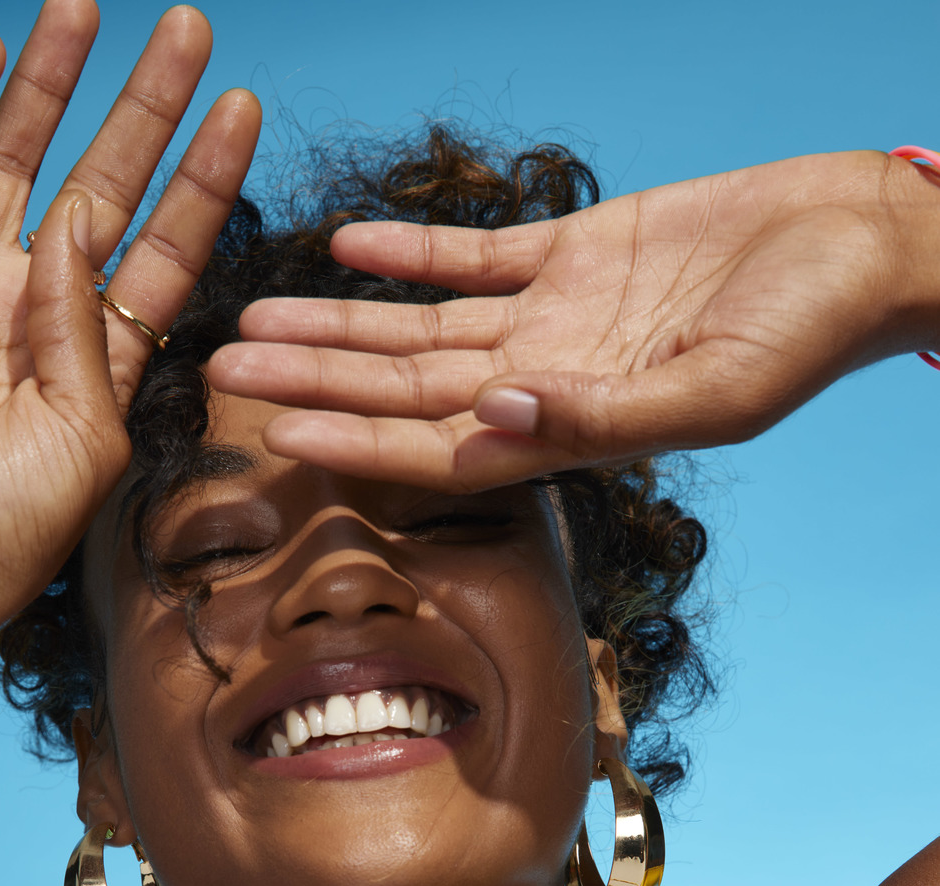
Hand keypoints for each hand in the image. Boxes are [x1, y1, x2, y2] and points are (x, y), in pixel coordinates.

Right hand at [0, 0, 259, 655]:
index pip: (166, 248)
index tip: (241, 106)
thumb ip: (90, 331)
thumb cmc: (1, 534)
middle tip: (188, 28)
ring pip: (12, 164)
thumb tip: (83, 221)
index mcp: (102, 362)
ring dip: (51, 88)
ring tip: (88, 10)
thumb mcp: (85, 440)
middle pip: (104, 187)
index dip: (203, 178)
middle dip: (145, 109)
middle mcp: (37, 316)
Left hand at [210, 151, 939, 487]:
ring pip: (419, 325)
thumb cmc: (810, 332)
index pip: (438, 451)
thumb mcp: (716, 387)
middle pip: (403, 390)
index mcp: (573, 428)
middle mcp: (545, 380)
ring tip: (252, 314)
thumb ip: (603, 416)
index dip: (355, 446)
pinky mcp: (573, 251)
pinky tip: (341, 243)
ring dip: (337, 322)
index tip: (275, 438)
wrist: (859, 248)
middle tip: (218, 372)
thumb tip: (496, 421)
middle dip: (313, 382)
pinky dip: (410, 250)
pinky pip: (474, 254)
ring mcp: (553, 316)